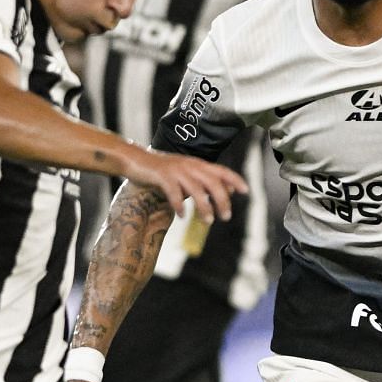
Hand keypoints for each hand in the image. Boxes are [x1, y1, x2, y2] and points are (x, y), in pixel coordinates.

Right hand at [126, 149, 246, 220]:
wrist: (135, 160)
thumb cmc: (162, 171)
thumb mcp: (186, 174)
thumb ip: (204, 182)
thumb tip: (227, 190)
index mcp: (197, 164)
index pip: (221, 170)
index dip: (235, 179)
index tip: (246, 191)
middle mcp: (189, 165)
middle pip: (212, 182)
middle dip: (222, 200)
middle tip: (226, 217)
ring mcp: (176, 170)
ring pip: (196, 188)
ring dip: (204, 206)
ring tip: (208, 221)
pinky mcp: (162, 176)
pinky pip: (174, 192)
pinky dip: (179, 205)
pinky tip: (181, 216)